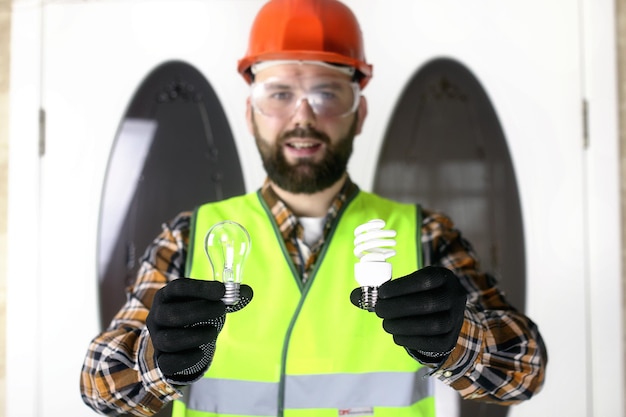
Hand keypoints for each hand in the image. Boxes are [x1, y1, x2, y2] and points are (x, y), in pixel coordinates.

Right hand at [146, 278, 252, 381]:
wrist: (178, 343)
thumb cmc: (194, 315)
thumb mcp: (207, 302)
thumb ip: (227, 297)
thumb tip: (247, 292)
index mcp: (166, 296)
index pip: (178, 287)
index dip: (200, 288)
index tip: (222, 291)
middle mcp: (156, 316)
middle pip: (171, 314)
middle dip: (199, 312)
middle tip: (221, 310)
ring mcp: (157, 339)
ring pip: (169, 340)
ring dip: (196, 336)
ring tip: (213, 331)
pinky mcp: (161, 360)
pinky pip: (169, 363)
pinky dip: (187, 358)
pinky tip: (201, 352)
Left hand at [351, 266, 465, 361]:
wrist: (443, 312)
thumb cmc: (418, 294)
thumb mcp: (407, 286)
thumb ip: (382, 291)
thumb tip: (354, 296)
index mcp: (443, 276)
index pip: (425, 280)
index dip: (401, 287)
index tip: (382, 293)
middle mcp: (455, 296)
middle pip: (428, 304)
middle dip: (398, 308)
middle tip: (379, 311)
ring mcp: (456, 318)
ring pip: (433, 325)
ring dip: (404, 326)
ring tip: (386, 325)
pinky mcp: (452, 338)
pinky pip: (434, 342)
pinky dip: (412, 341)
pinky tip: (397, 336)